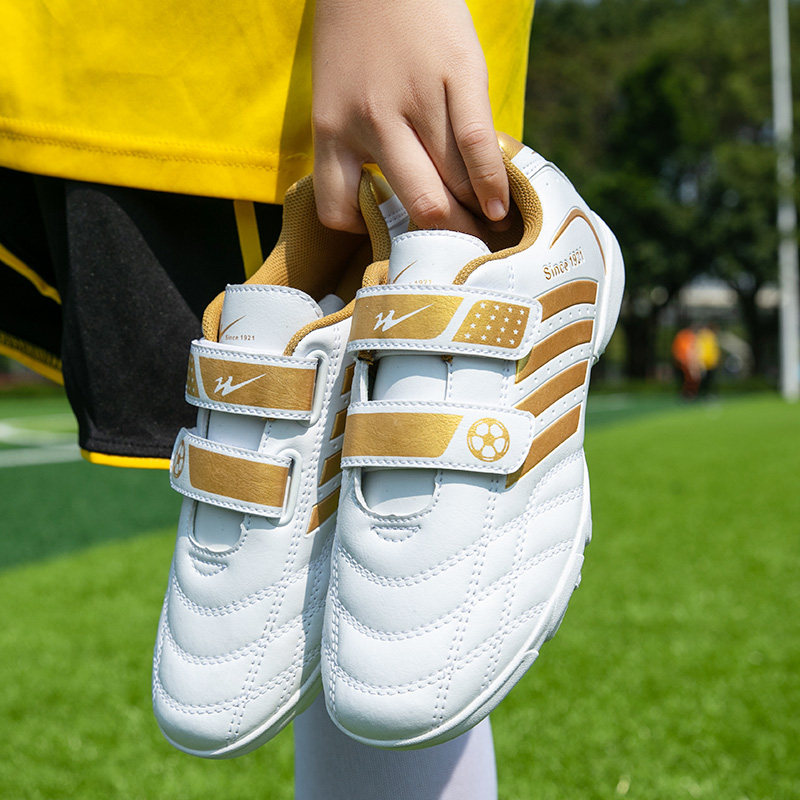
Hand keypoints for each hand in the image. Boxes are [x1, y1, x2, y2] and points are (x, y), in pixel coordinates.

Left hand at [312, 0, 508, 237]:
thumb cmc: (355, 41)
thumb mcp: (334, 97)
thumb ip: (355, 147)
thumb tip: (398, 200)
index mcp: (331, 130)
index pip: (338, 209)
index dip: (366, 233)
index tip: (392, 235)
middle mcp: (371, 121)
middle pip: (418, 204)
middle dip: (444, 238)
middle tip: (458, 254)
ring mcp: (417, 98)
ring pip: (452, 182)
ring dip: (473, 216)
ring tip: (485, 232)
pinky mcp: (458, 75)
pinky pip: (478, 145)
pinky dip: (492, 182)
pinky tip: (499, 204)